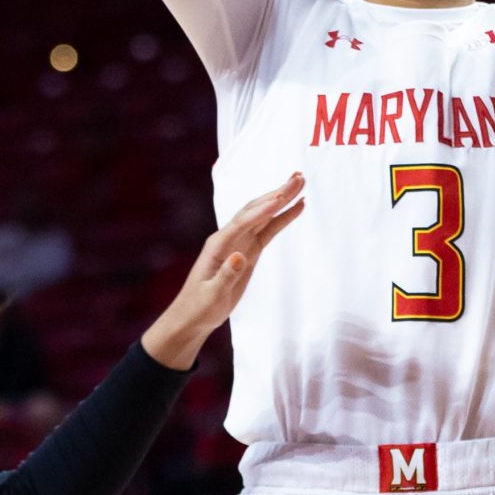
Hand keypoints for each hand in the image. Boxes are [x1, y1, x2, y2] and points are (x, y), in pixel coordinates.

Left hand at [141, 174, 306, 368]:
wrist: (193, 316)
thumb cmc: (199, 307)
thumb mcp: (212, 295)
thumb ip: (226, 275)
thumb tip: (240, 256)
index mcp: (218, 245)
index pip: (243, 222)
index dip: (262, 211)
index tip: (282, 198)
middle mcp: (229, 238)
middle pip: (255, 210)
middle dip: (277, 193)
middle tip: (298, 178)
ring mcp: (239, 243)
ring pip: (263, 216)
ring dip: (282, 199)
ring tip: (301, 182)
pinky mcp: (249, 252)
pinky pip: (268, 230)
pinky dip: (282, 218)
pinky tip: (296, 207)